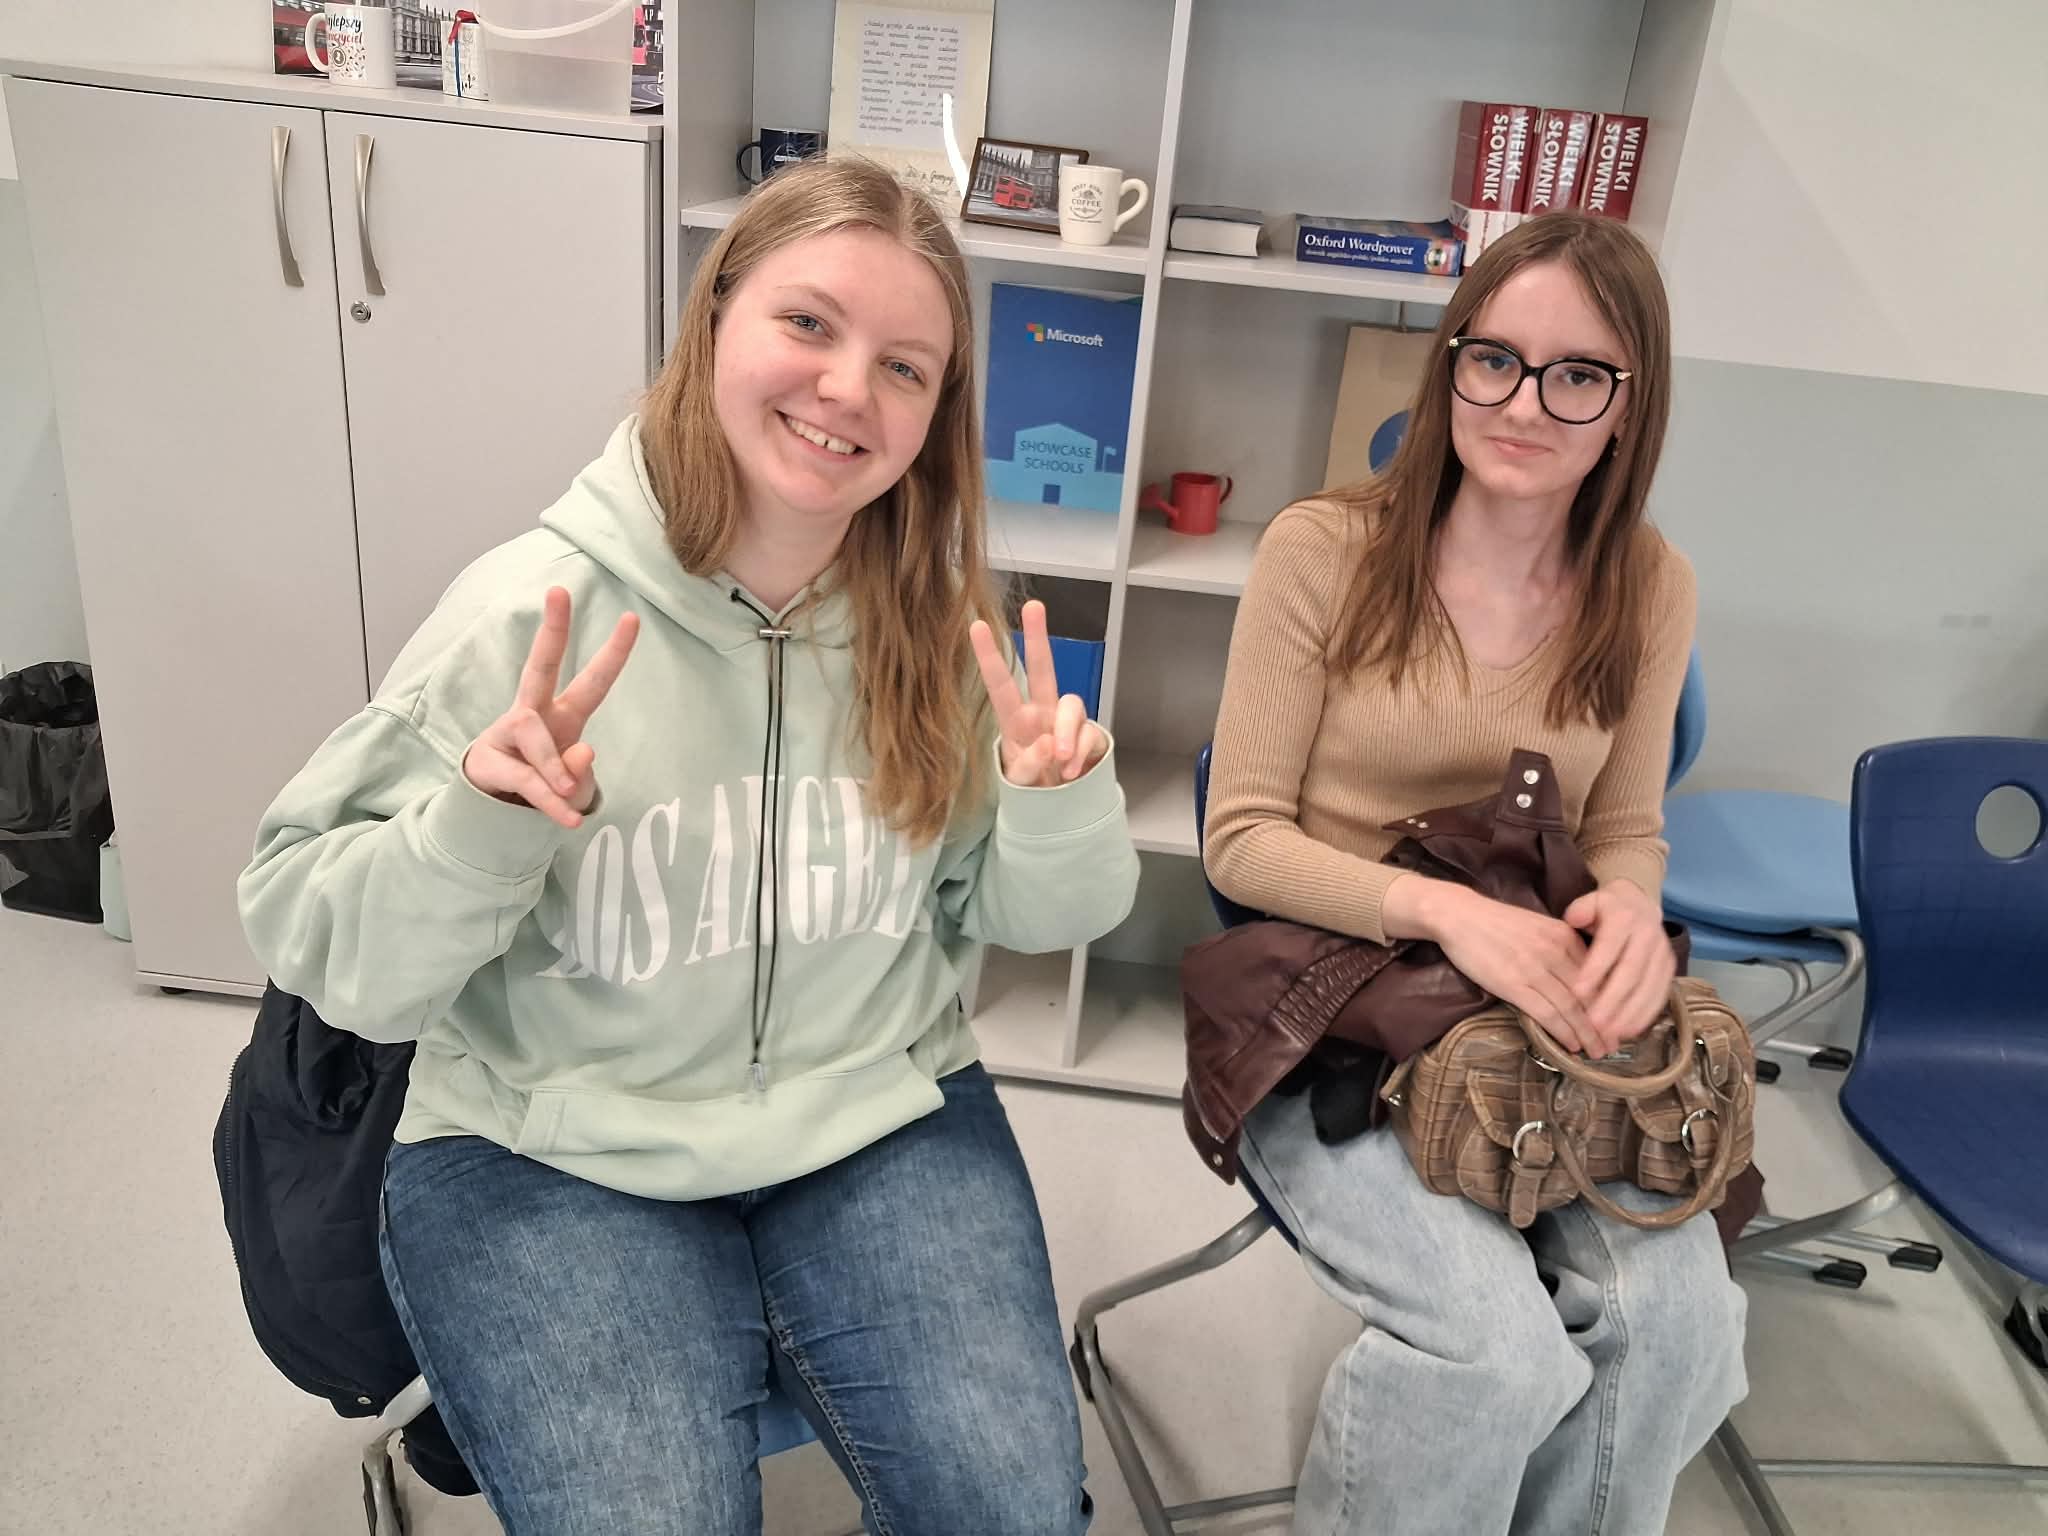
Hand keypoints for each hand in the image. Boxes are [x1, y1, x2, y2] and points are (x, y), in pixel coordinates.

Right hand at [462, 587, 639, 828]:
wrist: (493, 812)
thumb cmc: (541, 787)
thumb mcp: (573, 788)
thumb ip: (582, 774)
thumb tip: (584, 752)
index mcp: (562, 715)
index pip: (592, 680)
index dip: (613, 653)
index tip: (632, 618)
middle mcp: (535, 714)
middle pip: (541, 665)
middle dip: (552, 630)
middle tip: (560, 591)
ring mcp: (508, 733)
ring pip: (536, 737)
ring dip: (556, 770)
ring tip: (568, 794)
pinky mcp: (490, 759)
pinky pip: (527, 778)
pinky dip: (552, 802)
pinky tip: (571, 820)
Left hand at [969, 600, 1109, 787]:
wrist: (1060, 804)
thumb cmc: (1032, 784)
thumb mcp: (1020, 780)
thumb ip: (1028, 765)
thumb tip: (1049, 744)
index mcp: (1016, 719)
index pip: (1000, 684)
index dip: (989, 656)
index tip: (977, 626)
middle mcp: (1042, 712)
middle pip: (1042, 668)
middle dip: (1038, 637)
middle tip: (1033, 607)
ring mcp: (1067, 722)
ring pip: (1073, 704)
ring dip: (1067, 733)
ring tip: (1061, 762)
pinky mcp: (1090, 735)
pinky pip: (1089, 735)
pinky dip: (1080, 756)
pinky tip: (1071, 773)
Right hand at [1415, 882, 1600, 1056]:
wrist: (1460, 915)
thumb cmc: (1495, 922)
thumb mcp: (1538, 926)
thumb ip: (1560, 947)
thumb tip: (1578, 976)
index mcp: (1564, 936)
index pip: (1597, 974)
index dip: (1612, 1001)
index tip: (1620, 1019)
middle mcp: (1555, 952)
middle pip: (1588, 994)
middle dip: (1605, 1023)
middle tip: (1615, 1044)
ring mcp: (1534, 969)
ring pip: (1571, 1008)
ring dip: (1587, 1033)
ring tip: (1598, 1051)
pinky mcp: (1513, 984)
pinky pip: (1546, 1013)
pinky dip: (1562, 1032)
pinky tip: (1571, 1045)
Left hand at [1565, 880, 1676, 1056]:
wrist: (1640, 903)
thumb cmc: (1605, 909)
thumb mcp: (1589, 901)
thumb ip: (1579, 910)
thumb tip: (1573, 919)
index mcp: (1625, 918)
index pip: (1610, 945)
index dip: (1595, 969)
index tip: (1577, 992)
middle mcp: (1648, 936)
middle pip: (1631, 972)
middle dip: (1613, 1000)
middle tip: (1593, 1023)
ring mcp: (1662, 954)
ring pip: (1648, 987)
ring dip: (1629, 1014)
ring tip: (1609, 1034)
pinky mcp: (1669, 969)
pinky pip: (1659, 995)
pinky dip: (1645, 1015)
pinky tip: (1628, 1031)